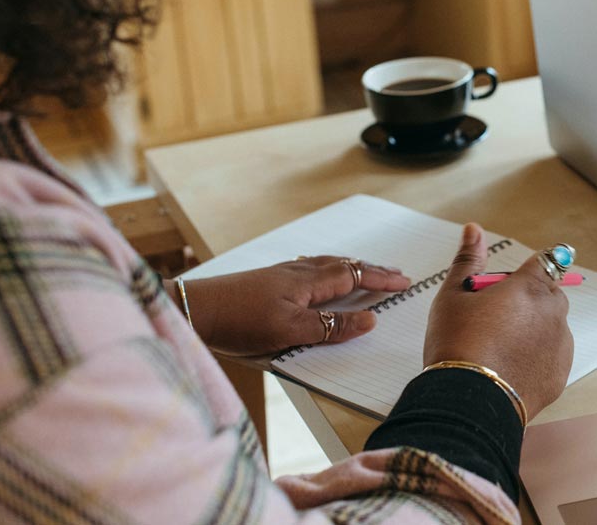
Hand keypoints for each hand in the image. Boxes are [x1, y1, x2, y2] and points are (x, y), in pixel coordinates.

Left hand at [173, 257, 410, 355]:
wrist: (192, 309)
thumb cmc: (238, 321)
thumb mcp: (289, 331)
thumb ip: (330, 327)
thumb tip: (369, 320)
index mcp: (308, 282)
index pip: (354, 276)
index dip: (380, 279)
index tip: (404, 282)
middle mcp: (297, 272)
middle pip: (344, 265)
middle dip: (372, 270)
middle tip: (395, 274)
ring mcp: (281, 274)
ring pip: (327, 264)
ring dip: (351, 268)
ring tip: (366, 271)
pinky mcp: (267, 280)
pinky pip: (310, 268)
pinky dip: (329, 269)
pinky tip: (320, 275)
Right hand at [423, 223, 573, 421]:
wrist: (467, 400)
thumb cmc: (456, 343)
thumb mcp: (453, 295)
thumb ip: (468, 259)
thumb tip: (474, 229)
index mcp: (529, 287)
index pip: (547, 261)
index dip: (530, 269)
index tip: (516, 282)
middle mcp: (553, 312)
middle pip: (549, 294)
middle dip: (529, 300)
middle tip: (494, 318)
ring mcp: (560, 344)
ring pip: (552, 326)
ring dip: (535, 329)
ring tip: (499, 347)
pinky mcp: (561, 374)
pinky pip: (553, 356)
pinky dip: (538, 357)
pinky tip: (510, 367)